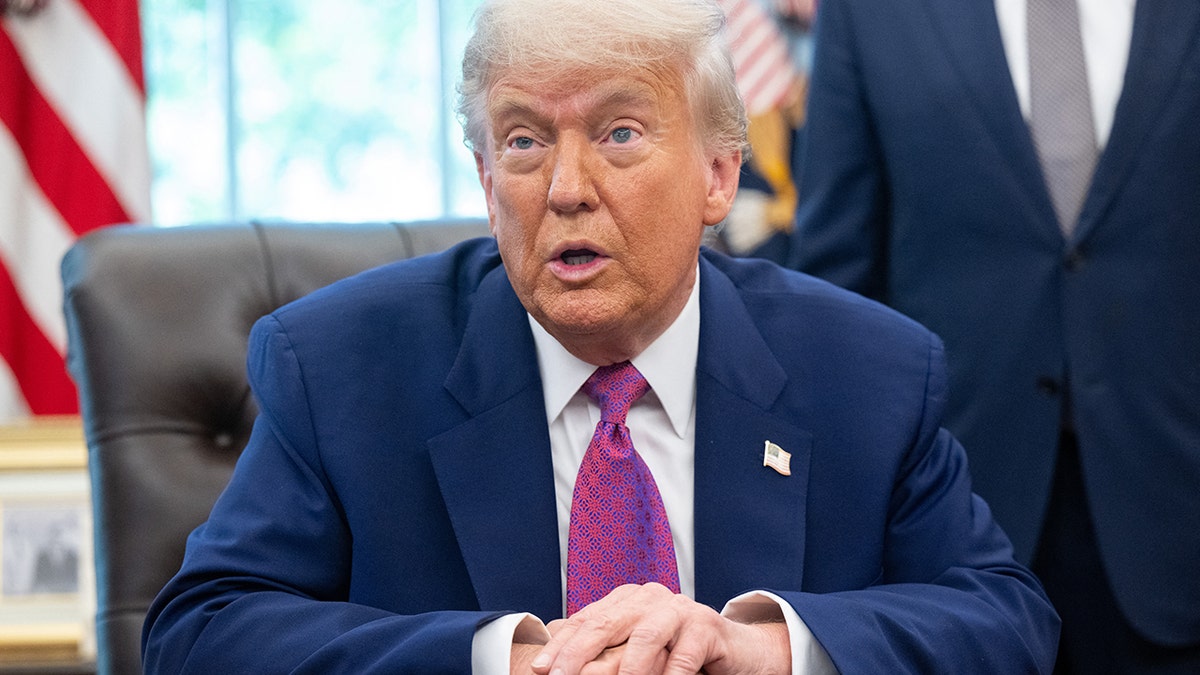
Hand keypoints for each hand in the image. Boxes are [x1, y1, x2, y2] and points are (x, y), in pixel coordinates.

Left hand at [528, 583, 790, 674]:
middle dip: (577, 654)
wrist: (736, 652)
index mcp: (629, 599)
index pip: (587, 620)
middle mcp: (651, 598)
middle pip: (607, 624)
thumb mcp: (636, 648)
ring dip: (626, 670)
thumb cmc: (680, 652)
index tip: (539, 668)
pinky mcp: (707, 627)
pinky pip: (683, 654)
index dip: (561, 645)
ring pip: (644, 638)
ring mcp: (681, 610)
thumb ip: (604, 644)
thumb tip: (553, 641)